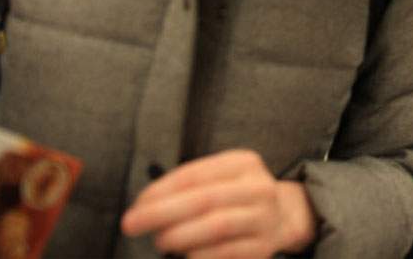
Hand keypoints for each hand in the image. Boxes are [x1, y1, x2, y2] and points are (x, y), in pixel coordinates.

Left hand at [121, 150, 316, 258]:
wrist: (280, 218)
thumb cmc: (234, 197)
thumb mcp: (220, 178)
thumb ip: (188, 186)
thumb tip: (144, 206)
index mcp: (244, 163)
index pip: (195, 174)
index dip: (161, 190)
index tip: (137, 205)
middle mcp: (259, 187)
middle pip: (204, 199)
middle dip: (162, 213)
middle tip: (131, 224)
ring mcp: (265, 219)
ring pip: (217, 226)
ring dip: (180, 236)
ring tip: (159, 241)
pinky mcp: (264, 248)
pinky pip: (227, 253)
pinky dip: (200, 255)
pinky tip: (184, 255)